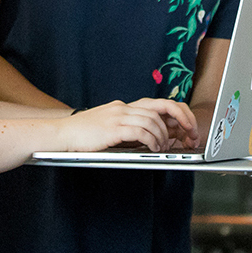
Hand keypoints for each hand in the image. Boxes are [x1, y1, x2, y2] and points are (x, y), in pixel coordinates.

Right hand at [59, 98, 198, 152]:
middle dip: (180, 119)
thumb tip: (152, 138)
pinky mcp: (112, 128)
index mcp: (124, 106)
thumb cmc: (84, 135)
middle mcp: (123, 107)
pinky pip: (140, 131)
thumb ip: (129, 129)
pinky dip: (151, 140)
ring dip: (164, 136)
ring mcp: (118, 116)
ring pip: (153, 120)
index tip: (187, 126)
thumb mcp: (110, 128)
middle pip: (161, 106)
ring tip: (164, 147)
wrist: (62, 134)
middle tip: (189, 134)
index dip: (176, 113)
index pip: (157, 103)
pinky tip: (153, 149)